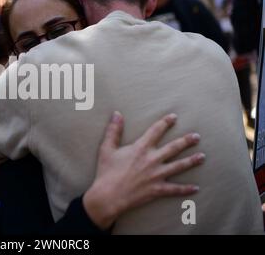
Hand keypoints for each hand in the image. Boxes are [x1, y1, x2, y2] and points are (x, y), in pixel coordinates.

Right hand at [83, 112, 203, 229]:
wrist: (108, 196)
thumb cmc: (107, 171)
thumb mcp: (107, 148)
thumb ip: (113, 130)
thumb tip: (116, 113)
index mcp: (140, 148)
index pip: (156, 131)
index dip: (165, 122)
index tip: (174, 117)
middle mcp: (152, 160)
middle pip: (174, 148)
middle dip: (186, 141)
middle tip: (197, 137)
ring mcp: (157, 175)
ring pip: (179, 166)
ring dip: (192, 161)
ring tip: (202, 157)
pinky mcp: (157, 189)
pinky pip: (175, 189)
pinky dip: (186, 189)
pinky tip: (196, 188)